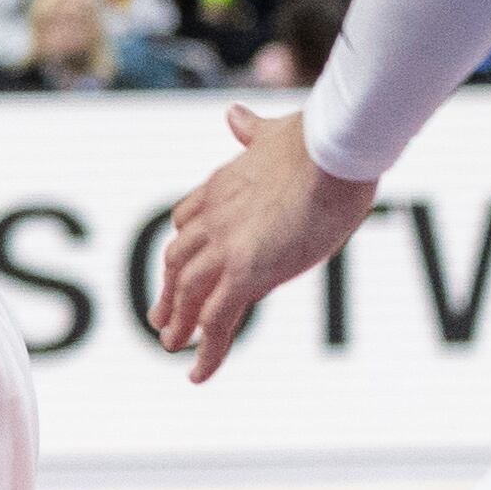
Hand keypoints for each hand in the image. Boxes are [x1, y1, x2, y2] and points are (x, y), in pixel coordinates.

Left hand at [149, 104, 377, 384]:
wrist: (332, 149)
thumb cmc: (318, 139)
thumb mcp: (276, 133)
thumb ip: (252, 130)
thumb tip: (235, 114)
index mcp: (220, 187)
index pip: (187, 221)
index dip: (182, 246)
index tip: (177, 266)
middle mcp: (213, 219)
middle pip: (179, 262)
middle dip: (168, 291)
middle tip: (158, 319)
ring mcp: (225, 247)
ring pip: (189, 294)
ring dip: (178, 323)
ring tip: (171, 346)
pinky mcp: (244, 272)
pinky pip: (217, 321)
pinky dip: (206, 351)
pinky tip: (197, 374)